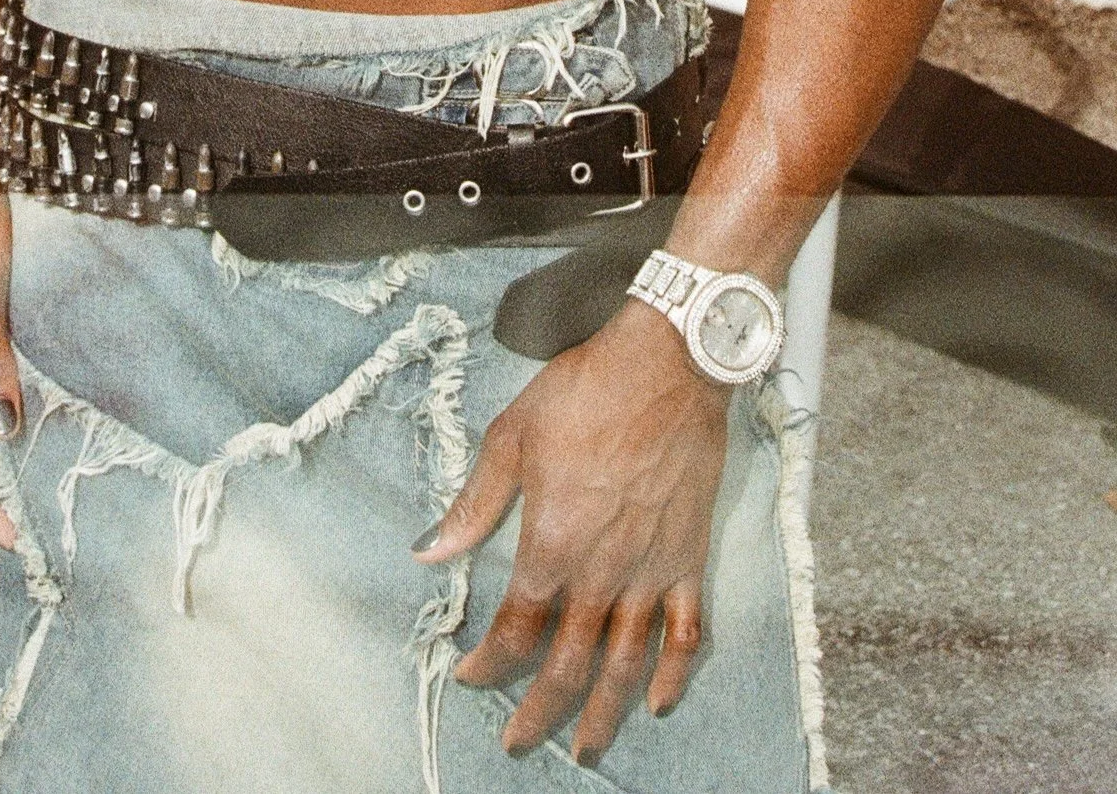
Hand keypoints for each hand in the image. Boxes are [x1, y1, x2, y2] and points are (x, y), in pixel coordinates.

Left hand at [415, 303, 726, 761]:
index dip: (489, 664)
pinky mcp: (687, 560)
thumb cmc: (586, 392)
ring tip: (588, 750)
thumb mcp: (512, 437)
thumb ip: (474, 504)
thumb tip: (429, 550)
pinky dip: (672, 673)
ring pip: (625, 665)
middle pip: (567, 665)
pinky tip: (658, 700)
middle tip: (519, 743)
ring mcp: (649, 572)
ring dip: (603, 715)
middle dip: (539, 712)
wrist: (666, 366)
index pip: (514, 630)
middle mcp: (601, 574)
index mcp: (552, 546)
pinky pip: (684, 632)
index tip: (471, 677)